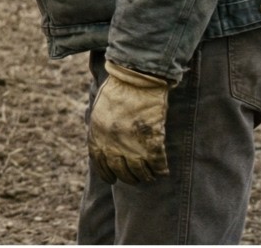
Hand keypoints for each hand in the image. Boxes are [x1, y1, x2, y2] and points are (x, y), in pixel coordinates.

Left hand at [88, 62, 171, 184]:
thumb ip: (101, 128)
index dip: (107, 174)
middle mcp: (112, 145)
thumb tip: (105, 143)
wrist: (135, 80)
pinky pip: (157, 164)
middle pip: (120, 171)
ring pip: (139, 171)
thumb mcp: (99, 110)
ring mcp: (132, 145)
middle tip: (135, 179)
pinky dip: (161, 169)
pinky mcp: (151, 142)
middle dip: (128, 178)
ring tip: (150, 176)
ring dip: (146, 176)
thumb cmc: (117, 89)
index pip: (99, 163)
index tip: (112, 179)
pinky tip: (163, 170)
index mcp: (97, 136)